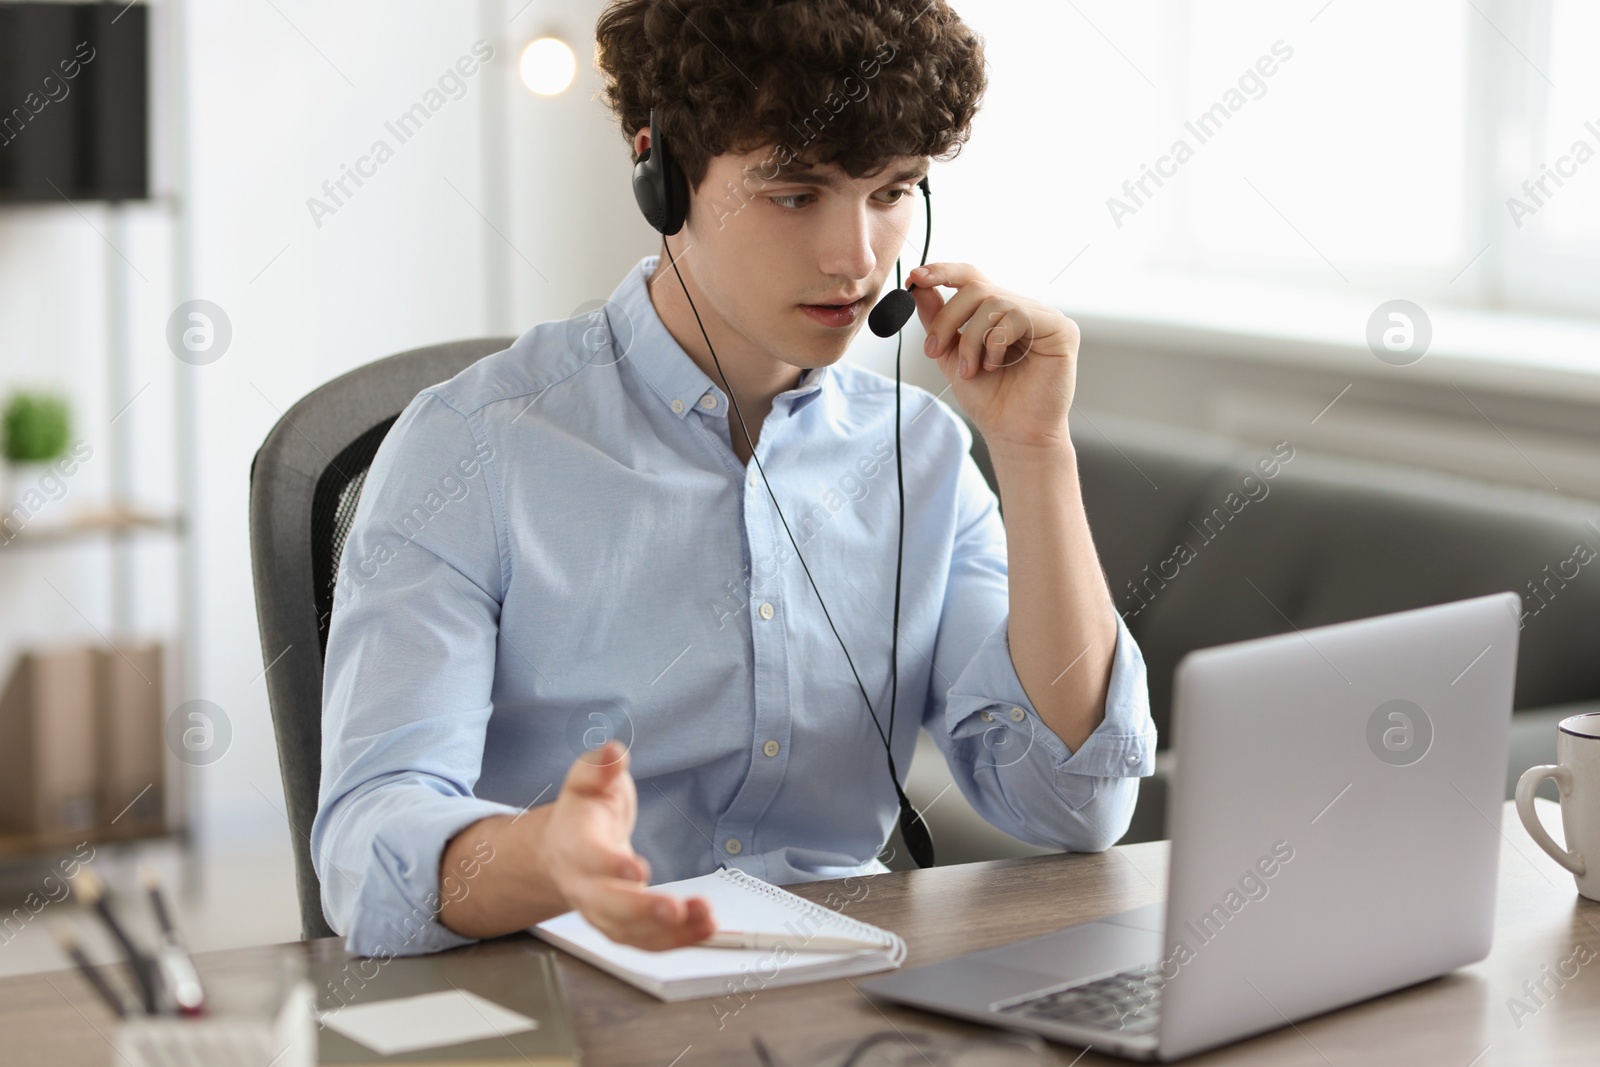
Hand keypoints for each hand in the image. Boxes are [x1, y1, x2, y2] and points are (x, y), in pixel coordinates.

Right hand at [544, 740, 715, 949]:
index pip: (587, 859)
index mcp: (574, 845)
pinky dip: (677, 940)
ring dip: (669, 932)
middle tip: (674, 909)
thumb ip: (599, 766)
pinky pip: (647, 942)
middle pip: (606, 907)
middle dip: (641, 911)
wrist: (563, 850)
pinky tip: (704, 929)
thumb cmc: (582, 813)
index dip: (609, 866)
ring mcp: (601, 911)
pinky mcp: (622, 926)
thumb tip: (613, 752)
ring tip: (705, 919)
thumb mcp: (586, 780)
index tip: (638, 869)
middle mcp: (584, 886)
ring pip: (629, 932)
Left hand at [908, 262, 1080, 451]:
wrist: (1012, 434)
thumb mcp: (952, 355)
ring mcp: (1044, 317)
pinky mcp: (1062, 329)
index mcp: (998, 312)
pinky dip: (995, 342)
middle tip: (933, 350)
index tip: (914, 278)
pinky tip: (995, 366)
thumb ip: (938, 320)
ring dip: (972, 338)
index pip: (972, 277)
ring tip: (971, 370)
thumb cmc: (989, 399)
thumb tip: (918, 286)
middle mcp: (1022, 308)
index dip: (943, 271)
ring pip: (994, 302)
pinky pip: (1018, 316)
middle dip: (948, 318)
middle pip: (977, 287)